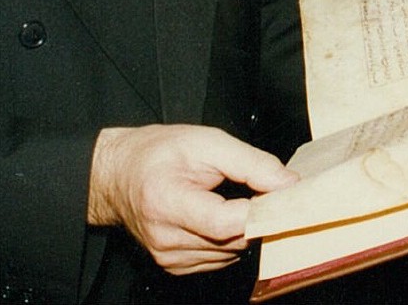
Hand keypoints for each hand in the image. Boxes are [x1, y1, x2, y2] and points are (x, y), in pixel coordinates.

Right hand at [87, 125, 297, 275]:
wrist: (118, 174)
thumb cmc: (158, 152)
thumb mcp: (206, 141)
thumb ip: (251, 163)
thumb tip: (289, 184)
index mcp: (167, 203)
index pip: (225, 224)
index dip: (258, 210)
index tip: (278, 193)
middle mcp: (165, 239)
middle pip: (233, 241)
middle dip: (255, 217)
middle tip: (261, 190)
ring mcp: (168, 257)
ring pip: (231, 253)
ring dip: (242, 229)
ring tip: (232, 198)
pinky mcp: (173, 266)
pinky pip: (218, 259)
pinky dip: (228, 240)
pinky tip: (219, 215)